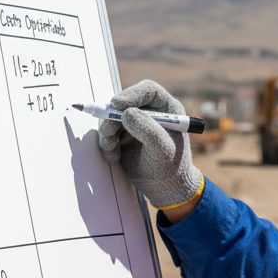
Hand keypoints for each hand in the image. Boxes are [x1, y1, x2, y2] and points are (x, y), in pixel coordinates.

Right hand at [97, 80, 203, 211]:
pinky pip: (108, 133)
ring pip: (112, 117)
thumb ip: (148, 130)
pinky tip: (113, 156)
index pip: (148, 90)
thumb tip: (126, 113)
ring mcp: (135, 123)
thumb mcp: (163, 150)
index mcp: (167, 108)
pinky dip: (106, 144)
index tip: (116, 104)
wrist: (166, 188)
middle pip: (124, 102)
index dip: (131, 93)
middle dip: (112, 116)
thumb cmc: (172, 167)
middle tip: (107, 132)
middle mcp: (150, 112)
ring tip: (111, 149)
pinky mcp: (123, 136)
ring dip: (106, 132)